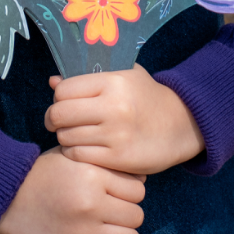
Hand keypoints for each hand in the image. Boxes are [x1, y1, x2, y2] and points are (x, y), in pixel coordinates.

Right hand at [0, 146, 144, 233]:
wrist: (6, 198)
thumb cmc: (41, 174)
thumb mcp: (72, 157)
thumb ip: (103, 164)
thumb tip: (139, 179)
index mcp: (93, 175)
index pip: (138, 189)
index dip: (131, 193)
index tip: (120, 196)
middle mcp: (92, 203)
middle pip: (137, 215)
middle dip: (128, 215)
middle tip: (116, 215)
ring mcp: (85, 231)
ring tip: (114, 233)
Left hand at [45, 65, 204, 174]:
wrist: (181, 125)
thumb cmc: (146, 96)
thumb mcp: (124, 76)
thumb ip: (88, 76)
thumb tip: (52, 81)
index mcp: (113, 82)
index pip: (64, 90)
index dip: (59, 96)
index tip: (63, 101)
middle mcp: (113, 107)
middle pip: (60, 114)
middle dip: (53, 118)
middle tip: (58, 121)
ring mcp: (115, 134)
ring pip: (66, 136)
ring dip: (64, 136)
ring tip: (74, 133)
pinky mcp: (118, 158)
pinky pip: (79, 155)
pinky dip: (75, 152)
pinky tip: (84, 147)